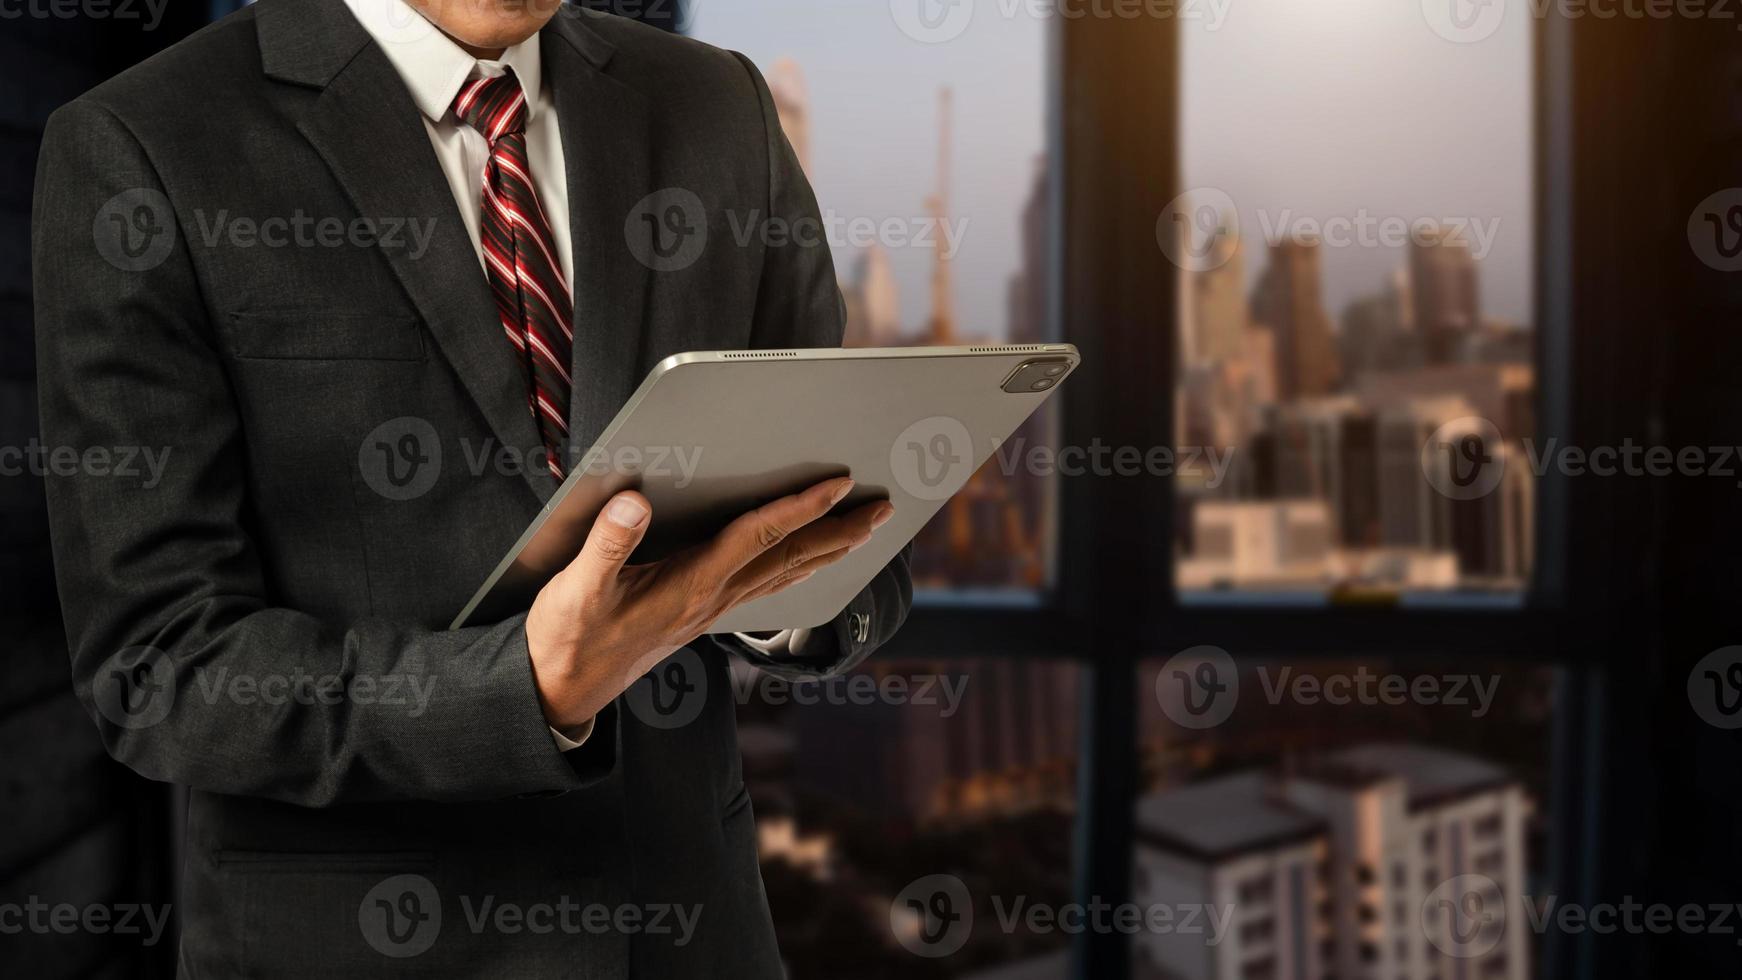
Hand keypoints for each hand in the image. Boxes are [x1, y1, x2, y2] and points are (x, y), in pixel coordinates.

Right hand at [524, 477, 894, 731]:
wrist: (563, 689)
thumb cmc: (569, 637)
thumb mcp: (576, 587)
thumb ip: (607, 543)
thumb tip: (635, 502)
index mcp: (691, 585)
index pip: (759, 536)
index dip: (800, 507)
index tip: (837, 484)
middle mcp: (712, 598)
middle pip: (791, 557)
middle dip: (840, 531)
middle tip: (883, 508)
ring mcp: (712, 610)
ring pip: (786, 574)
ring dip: (829, 550)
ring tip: (864, 530)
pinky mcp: (704, 616)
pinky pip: (766, 587)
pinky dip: (798, 568)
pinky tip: (808, 562)